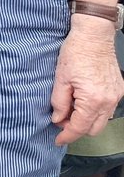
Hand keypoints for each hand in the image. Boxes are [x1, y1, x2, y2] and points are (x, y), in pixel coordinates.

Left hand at [51, 15, 123, 144]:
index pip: (79, 127)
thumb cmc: (75, 53)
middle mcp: (108, 102)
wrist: (94, 36)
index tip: (58, 140)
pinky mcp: (118, 91)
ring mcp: (116, 97)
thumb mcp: (60, 78)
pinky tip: (82, 101)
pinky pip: (107, 109)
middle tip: (60, 119)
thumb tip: (58, 119)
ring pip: (101, 121)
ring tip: (70, 108)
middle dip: (76, 128)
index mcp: (93, 100)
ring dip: (86, 120)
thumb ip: (58, 102)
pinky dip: (95, 111)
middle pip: (93, 129)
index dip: (67, 135)